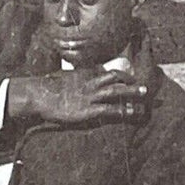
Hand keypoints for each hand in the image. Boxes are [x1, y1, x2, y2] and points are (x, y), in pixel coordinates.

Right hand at [7, 72, 147, 126]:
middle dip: (131, 81)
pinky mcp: (89, 109)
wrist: (39, 95)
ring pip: (116, 91)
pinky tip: (132, 112)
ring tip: (144, 94)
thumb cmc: (48, 89)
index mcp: (86, 74)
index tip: (131, 77)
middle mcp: (91, 82)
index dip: (121, 74)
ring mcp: (91, 95)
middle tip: (145, 85)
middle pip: (116, 78)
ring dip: (131, 92)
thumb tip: (77, 75)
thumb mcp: (64, 78)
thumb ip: (74, 76)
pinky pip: (110, 109)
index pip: (107, 72)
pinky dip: (122, 110)